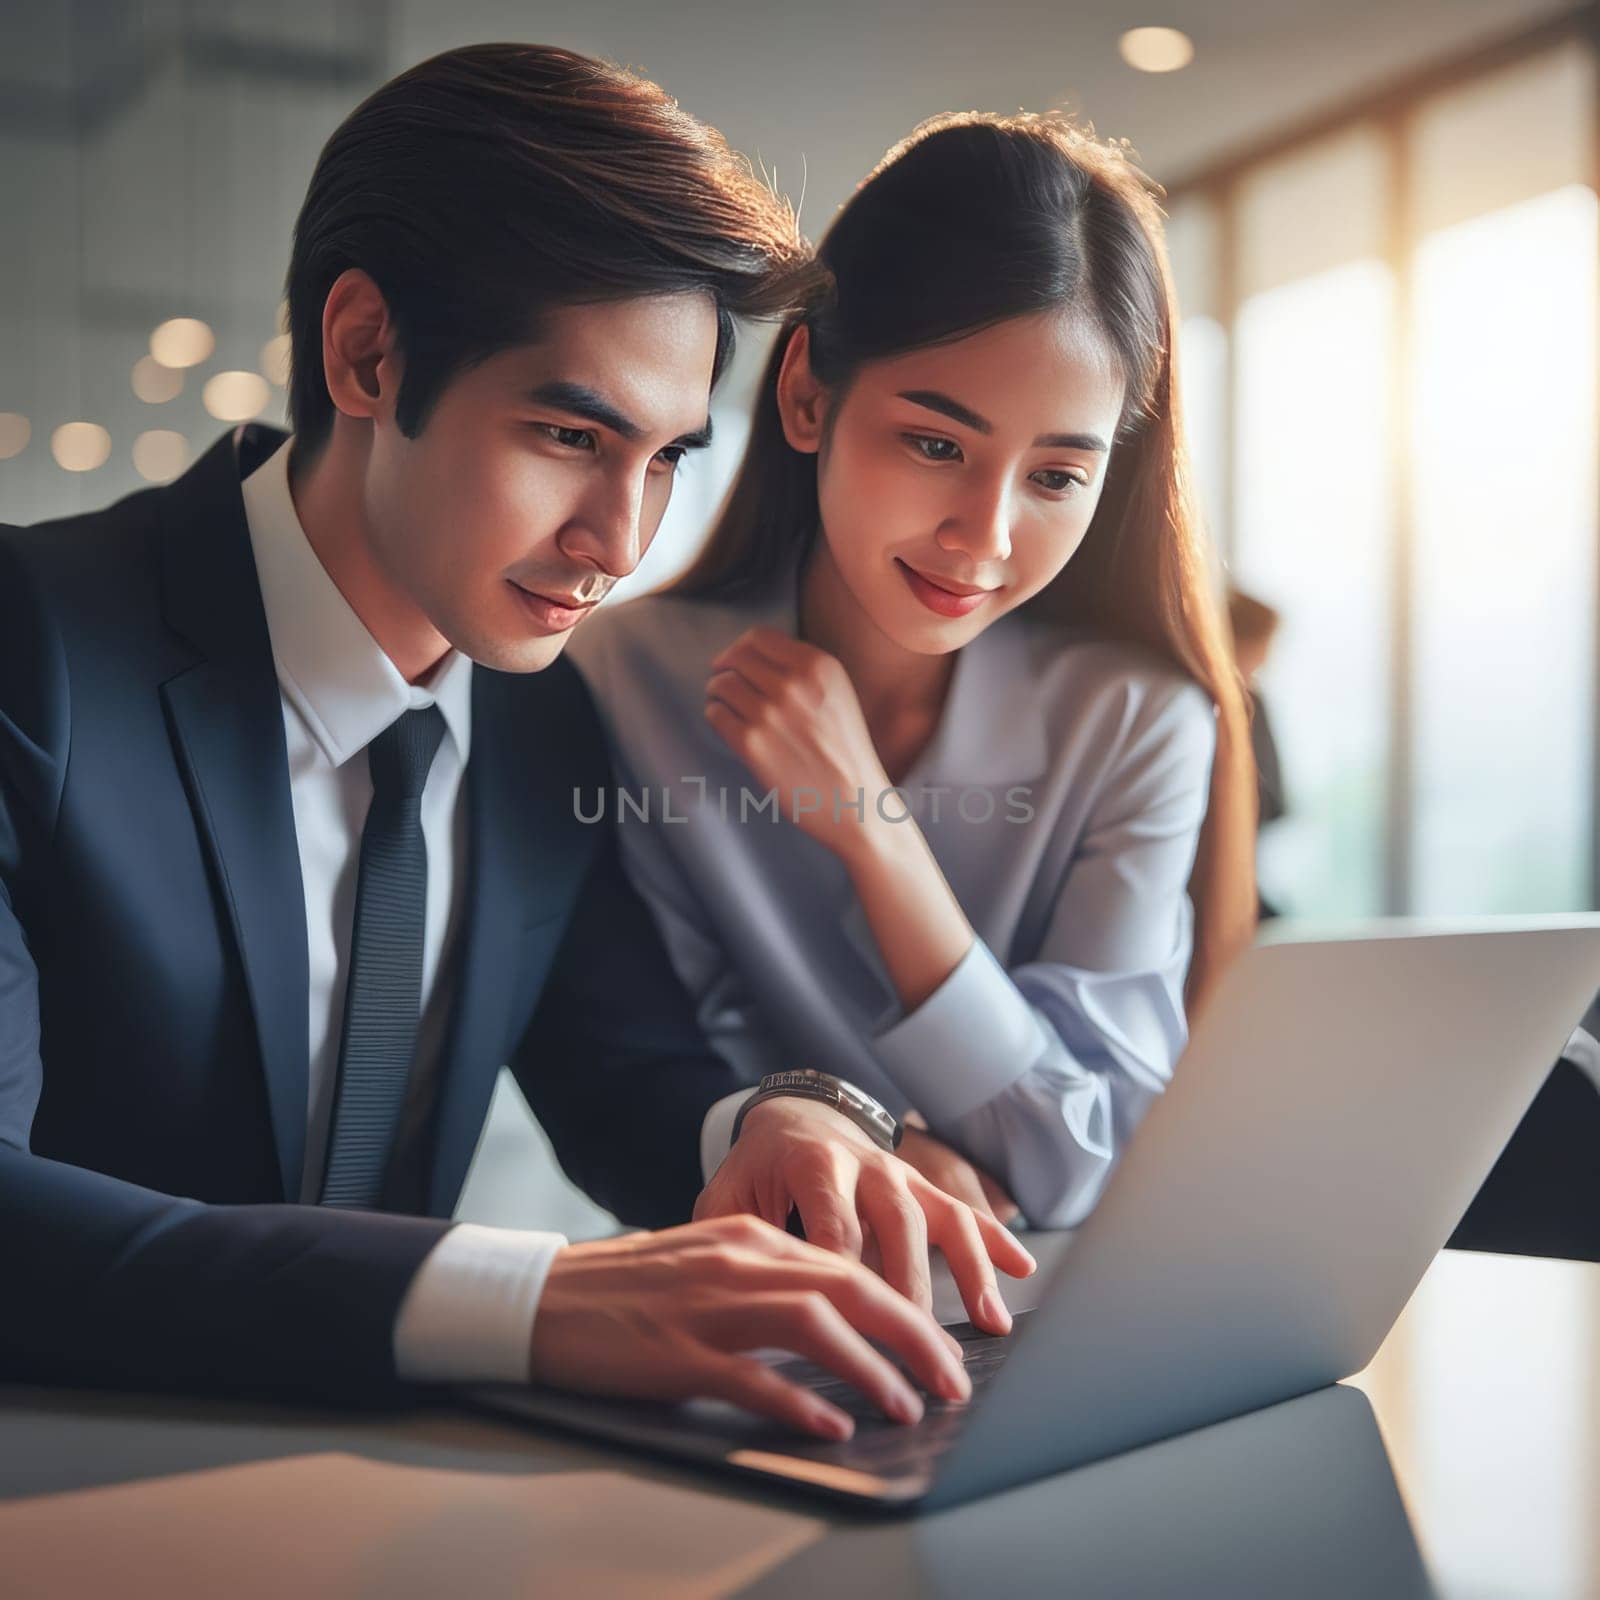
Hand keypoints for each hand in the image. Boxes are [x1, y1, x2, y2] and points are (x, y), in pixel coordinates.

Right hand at [529, 1214, 974, 1440]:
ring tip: (908, 1406)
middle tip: (955, 1380)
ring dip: (870, 1366)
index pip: (849, 1266)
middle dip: (912, 1334)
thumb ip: (766, 1282)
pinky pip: (748, 1375)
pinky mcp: (673, 1352)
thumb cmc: (626, 1289)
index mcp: (749, 1238)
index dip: (907, 1308)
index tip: (944, 1348)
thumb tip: (836, 1322)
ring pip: (811, 1323)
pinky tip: (830, 1426)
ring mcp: (706, 1305)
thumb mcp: (707, 1265)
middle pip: (847, 1287)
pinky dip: (797, 1400)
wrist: (539, 1296)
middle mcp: (738, 1261)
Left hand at [695, 1095, 1034, 1333]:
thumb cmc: (757, 1171)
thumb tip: (734, 1298)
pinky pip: (964, 1210)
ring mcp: (902, 1173)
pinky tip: (1022, 1270)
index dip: (849, 1280)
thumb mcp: (728, 1197)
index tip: (858, 1333)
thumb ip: (732, 1241)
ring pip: (943, 1218)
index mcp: (814, 1165)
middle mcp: (867, 1164)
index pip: (837, 1228)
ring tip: (990, 1324)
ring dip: (972, 1271)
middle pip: (898, 1228)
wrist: (794, 1116)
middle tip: (929, 1354)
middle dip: (916, 1291)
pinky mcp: (923, 1184)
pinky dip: (996, 1239)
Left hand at [703, 626, 889, 855]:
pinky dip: (717, 717)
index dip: (740, 648)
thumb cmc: (843, 749)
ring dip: (718, 694)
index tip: (735, 662)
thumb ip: (802, 667)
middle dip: (725, 670)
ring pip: (720, 685)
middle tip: (725, 684)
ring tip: (728, 707)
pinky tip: (730, 727)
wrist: (854, 801)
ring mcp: (770, 713)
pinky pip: (715, 714)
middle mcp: (793, 684)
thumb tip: (749, 653)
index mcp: (818, 666)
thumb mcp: (837, 692)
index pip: (758, 637)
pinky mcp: (752, 743)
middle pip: (735, 659)